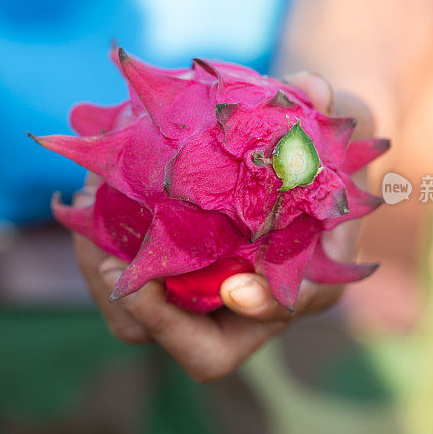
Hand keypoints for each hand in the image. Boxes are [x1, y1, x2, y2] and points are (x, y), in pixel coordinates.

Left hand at [73, 72, 373, 381]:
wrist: (288, 143)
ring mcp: (201, 285)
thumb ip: (332, 105)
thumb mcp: (344, 116)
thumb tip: (312, 91)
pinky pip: (121, 276)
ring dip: (104, 273)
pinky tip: (92, 190)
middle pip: (190, 342)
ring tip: (89, 206)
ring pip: (140, 318)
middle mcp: (247, 298)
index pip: (274, 316)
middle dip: (145, 310)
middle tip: (111, 256)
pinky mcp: (164, 262)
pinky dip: (98, 241)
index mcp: (303, 279)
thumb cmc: (324, 139)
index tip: (236, 286)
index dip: (256, 308)